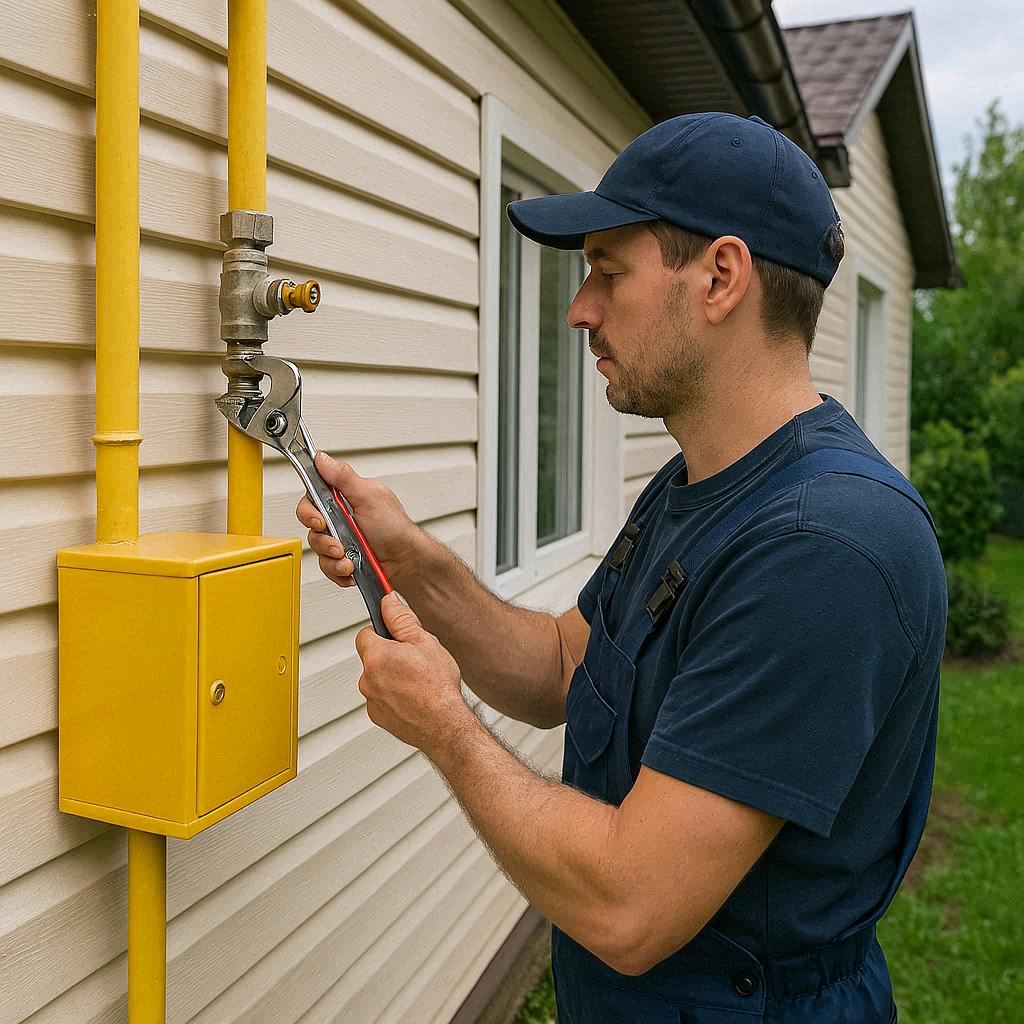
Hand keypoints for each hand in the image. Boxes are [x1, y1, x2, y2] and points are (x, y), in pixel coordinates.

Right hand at [296, 452, 419, 587]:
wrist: (406, 561)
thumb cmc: (395, 528)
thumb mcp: (370, 497)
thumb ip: (344, 477)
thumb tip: (322, 458)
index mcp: (344, 498)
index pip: (312, 497)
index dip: (309, 510)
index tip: (319, 519)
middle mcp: (339, 517)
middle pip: (310, 525)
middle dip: (322, 538)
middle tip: (337, 544)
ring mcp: (340, 538)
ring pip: (317, 548)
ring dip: (333, 557)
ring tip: (350, 558)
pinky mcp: (341, 559)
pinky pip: (327, 566)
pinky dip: (338, 570)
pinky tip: (352, 568)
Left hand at [355, 592, 468, 752]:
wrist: (445, 726)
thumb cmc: (438, 687)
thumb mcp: (425, 642)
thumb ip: (401, 619)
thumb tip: (388, 601)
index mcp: (376, 656)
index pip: (365, 633)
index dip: (382, 632)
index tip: (396, 637)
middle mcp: (367, 679)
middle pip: (371, 657)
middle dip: (388, 655)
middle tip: (414, 661)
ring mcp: (371, 700)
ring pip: (376, 678)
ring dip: (391, 677)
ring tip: (417, 682)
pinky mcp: (377, 716)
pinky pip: (381, 698)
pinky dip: (393, 697)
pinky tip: (413, 697)